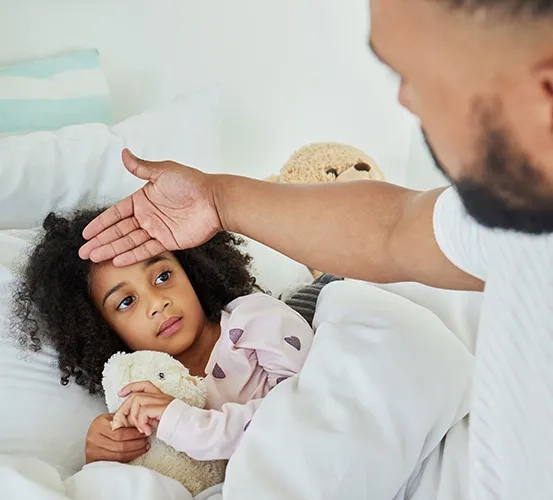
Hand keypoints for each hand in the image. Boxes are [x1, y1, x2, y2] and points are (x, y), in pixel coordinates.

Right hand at [78, 149, 222, 265]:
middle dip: (101, 241)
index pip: (116, 213)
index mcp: (143, 199)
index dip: (101, 223)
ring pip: (129, 242)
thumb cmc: (192, 183)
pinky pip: (146, 249)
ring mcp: (157, 229)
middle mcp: (148, 216)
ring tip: (94, 257)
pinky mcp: (168, 241)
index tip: (86, 233)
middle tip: (83, 252)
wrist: (214, 201)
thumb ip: (141, 167)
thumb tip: (123, 153)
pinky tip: (117, 260)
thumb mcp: (163, 171)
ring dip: (111, 250)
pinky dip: (131, 255)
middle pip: (119, 231)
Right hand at [85, 413, 148, 463]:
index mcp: (98, 425)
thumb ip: (124, 419)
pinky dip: (128, 458)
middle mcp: (93, 439)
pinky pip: (115, 462)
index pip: (119, 433)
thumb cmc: (106, 424)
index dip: (134, 435)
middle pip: (120, 446)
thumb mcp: (113, 417)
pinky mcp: (94, 462)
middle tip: (146, 440)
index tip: (144, 433)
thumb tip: (142, 424)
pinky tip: (136, 453)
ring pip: (119, 456)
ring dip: (135, 452)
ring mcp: (93, 452)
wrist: (93, 435)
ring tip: (144, 447)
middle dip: (137, 444)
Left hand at [117, 381, 174, 435]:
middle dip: (125, 407)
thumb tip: (132, 420)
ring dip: (134, 417)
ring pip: (137, 400)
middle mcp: (162, 397)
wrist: (193, 429)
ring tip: (140, 429)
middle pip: (136, 394)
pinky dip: (141, 422)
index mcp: (161, 397)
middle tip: (123, 421)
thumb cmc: (178, 427)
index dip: (131, 387)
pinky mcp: (163, 408)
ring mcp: (163, 401)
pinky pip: (144, 411)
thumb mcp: (160, 420)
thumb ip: (149, 417)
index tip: (120, 393)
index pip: (145, 385)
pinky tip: (147, 431)